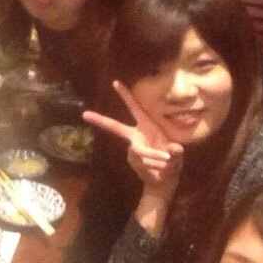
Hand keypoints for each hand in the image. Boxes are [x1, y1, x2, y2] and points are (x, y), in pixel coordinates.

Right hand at [82, 80, 183, 198]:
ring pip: (142, 152)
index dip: (126, 96)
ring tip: (171, 163)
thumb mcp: (178, 153)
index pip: (135, 108)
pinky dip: (160, 166)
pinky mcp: (133, 161)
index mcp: (146, 126)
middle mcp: (136, 136)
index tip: (115, 82)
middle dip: (101, 121)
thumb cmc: (172, 161)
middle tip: (84, 114)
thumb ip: (176, 151)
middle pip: (116, 127)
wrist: (165, 181)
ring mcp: (132, 149)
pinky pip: (147, 162)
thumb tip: (170, 151)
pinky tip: (165, 170)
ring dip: (159, 159)